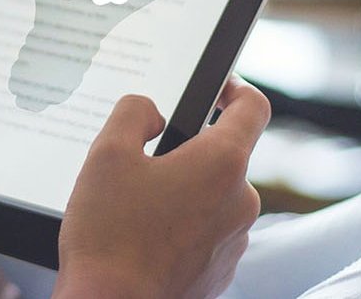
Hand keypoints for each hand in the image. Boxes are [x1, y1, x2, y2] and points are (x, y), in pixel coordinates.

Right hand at [54, 76, 270, 298]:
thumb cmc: (109, 236)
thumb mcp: (107, 153)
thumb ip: (134, 112)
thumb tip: (153, 114)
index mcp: (222, 163)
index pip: (253, 107)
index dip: (234, 88)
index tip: (216, 89)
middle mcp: (241, 202)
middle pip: (224, 156)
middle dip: (187, 153)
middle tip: (142, 164)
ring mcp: (234, 241)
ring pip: (214, 197)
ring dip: (184, 194)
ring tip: (136, 208)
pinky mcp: (220, 271)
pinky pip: (207, 233)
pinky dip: (182, 228)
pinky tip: (144, 238)